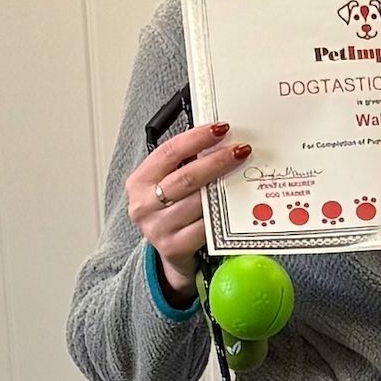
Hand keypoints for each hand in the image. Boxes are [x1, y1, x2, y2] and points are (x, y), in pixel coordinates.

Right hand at [128, 120, 252, 297]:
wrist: (169, 252)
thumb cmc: (171, 210)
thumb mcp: (167, 183)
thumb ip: (184, 164)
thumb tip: (219, 138)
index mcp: (139, 182)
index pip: (168, 152)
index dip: (196, 138)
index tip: (220, 129)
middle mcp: (143, 205)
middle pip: (186, 177)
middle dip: (216, 161)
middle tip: (240, 150)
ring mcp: (157, 228)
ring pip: (198, 202)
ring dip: (224, 187)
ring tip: (242, 174)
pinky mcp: (174, 247)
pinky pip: (205, 226)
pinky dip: (221, 214)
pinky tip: (235, 204)